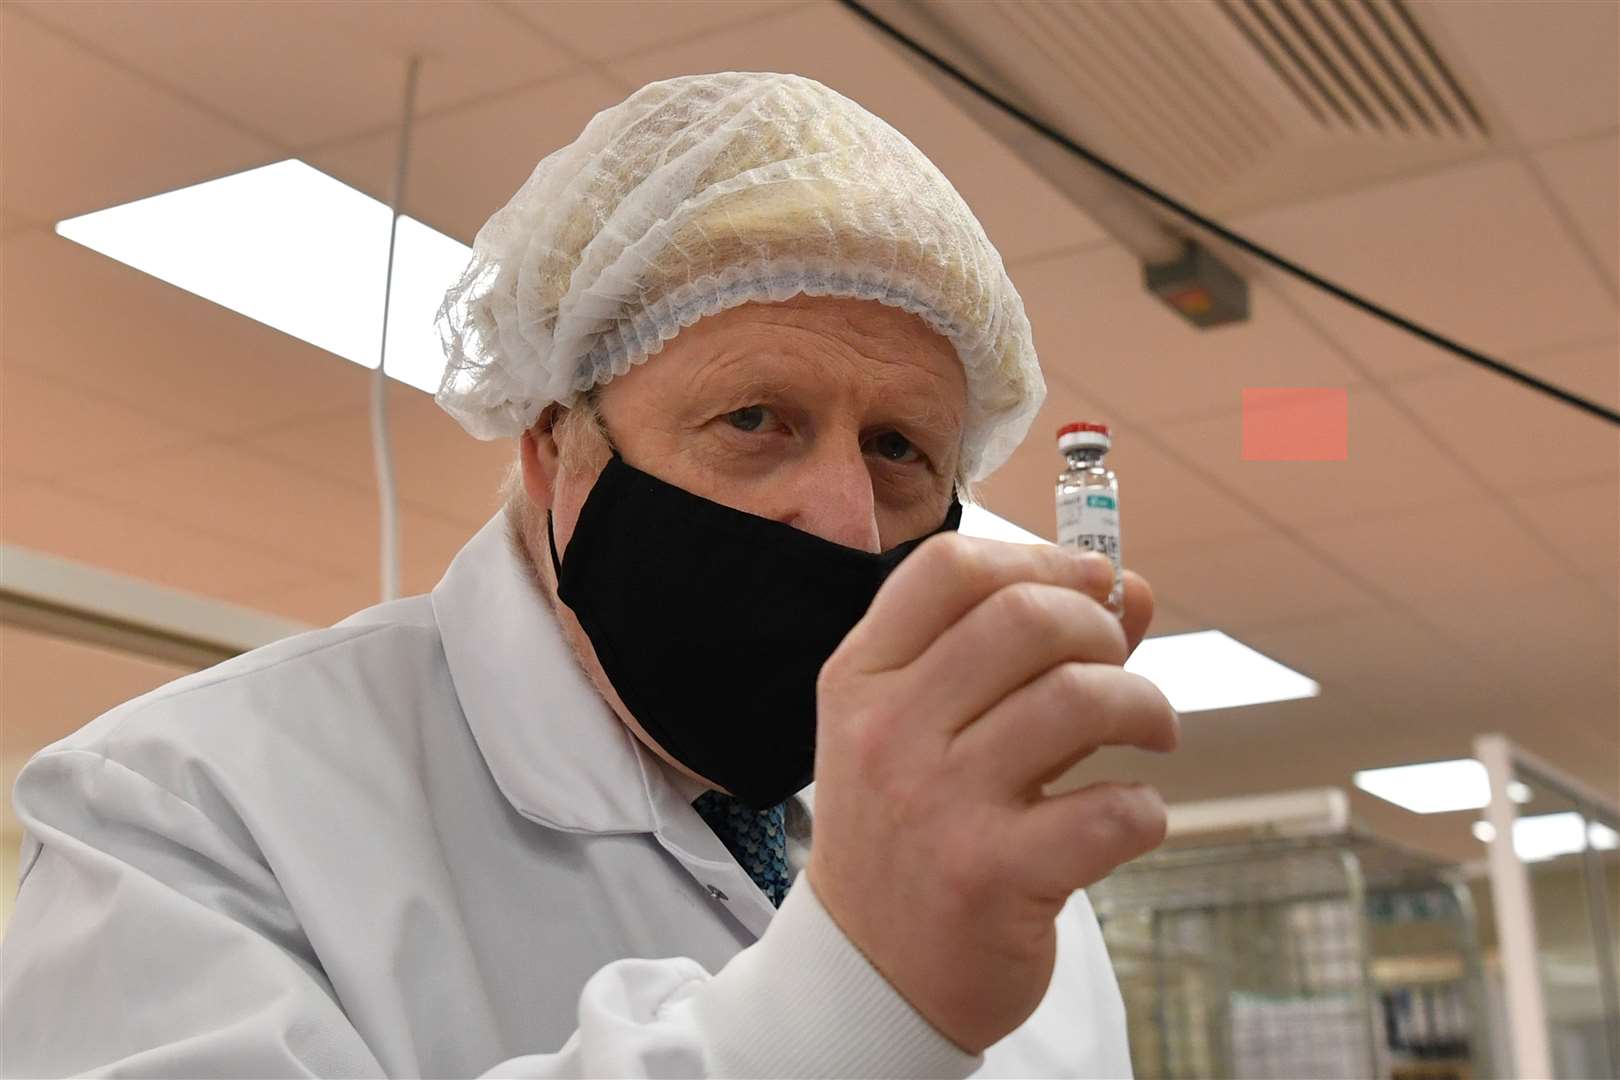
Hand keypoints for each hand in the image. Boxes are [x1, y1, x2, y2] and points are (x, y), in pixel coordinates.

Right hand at [806, 537, 1176, 1052]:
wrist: (872, 973)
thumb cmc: (912, 831)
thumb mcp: (928, 729)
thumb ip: (1022, 652)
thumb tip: (1130, 585)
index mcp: (863, 679)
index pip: (949, 568)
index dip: (1041, 558)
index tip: (1089, 584)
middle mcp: (890, 731)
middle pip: (1025, 617)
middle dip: (1101, 630)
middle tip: (1119, 668)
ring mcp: (937, 803)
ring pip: (1078, 699)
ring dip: (1145, 708)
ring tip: (1150, 733)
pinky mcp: (991, 877)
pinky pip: (1110, 810)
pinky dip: (1144, 806)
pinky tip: (1127, 815)